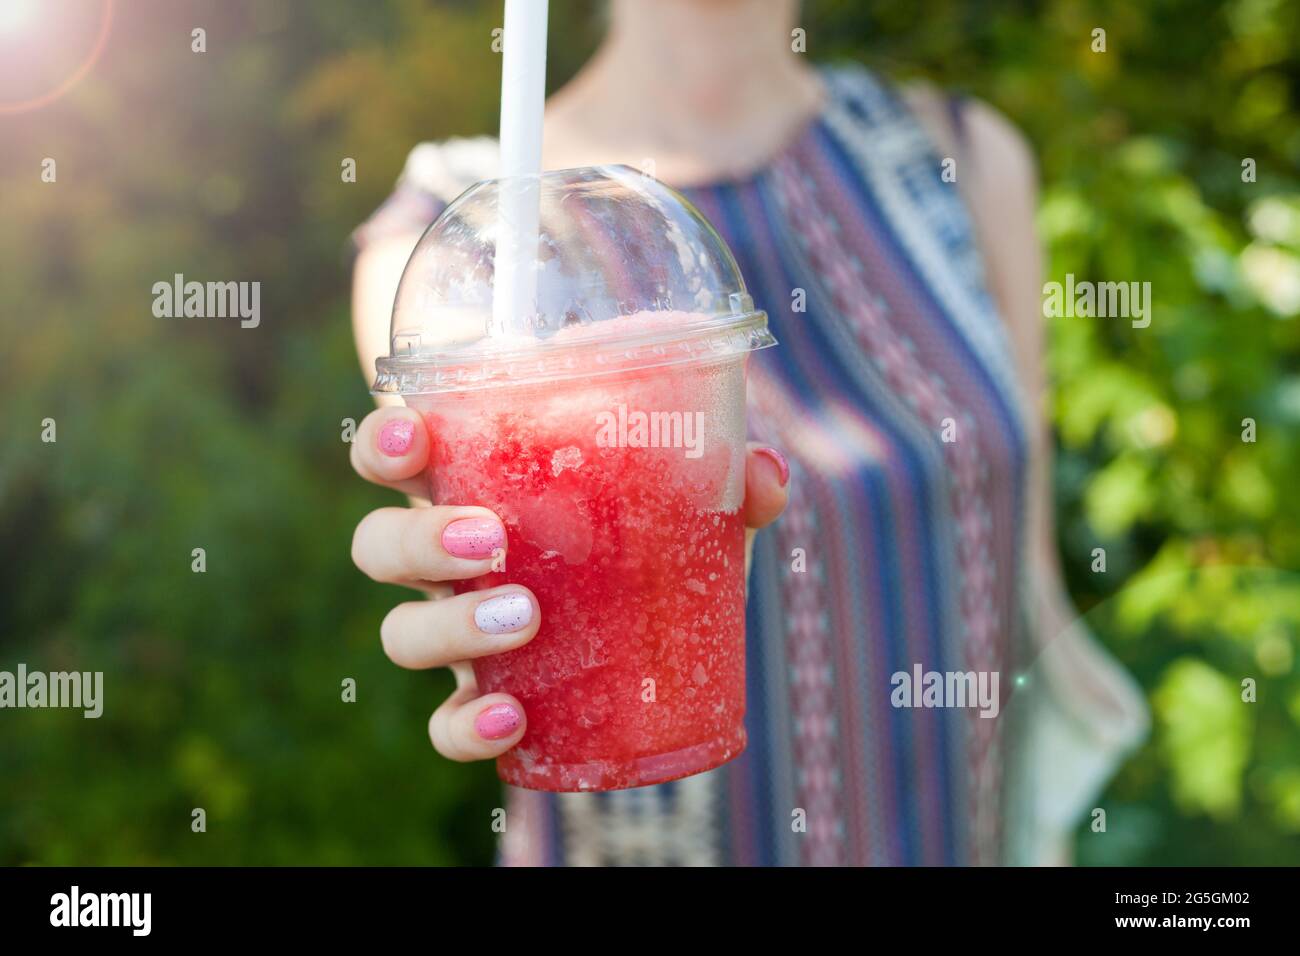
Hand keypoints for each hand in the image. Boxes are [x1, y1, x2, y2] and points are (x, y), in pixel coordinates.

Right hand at [349, 405, 789, 763]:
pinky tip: (509, 718)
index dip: (384, 443)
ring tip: (523, 617)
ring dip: (449, 627)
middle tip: (492, 541)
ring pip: (400, 634)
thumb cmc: (638, 526)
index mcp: (475, 486)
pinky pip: (445, 724)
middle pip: (380, 546)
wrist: (644, 610)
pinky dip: (464, 728)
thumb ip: (721, 474)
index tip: (414, 437)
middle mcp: (448, 560)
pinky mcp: (483, 697)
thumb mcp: (677, 490)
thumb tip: (761, 477)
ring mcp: (459, 632)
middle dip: (419, 540)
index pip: (396, 456)